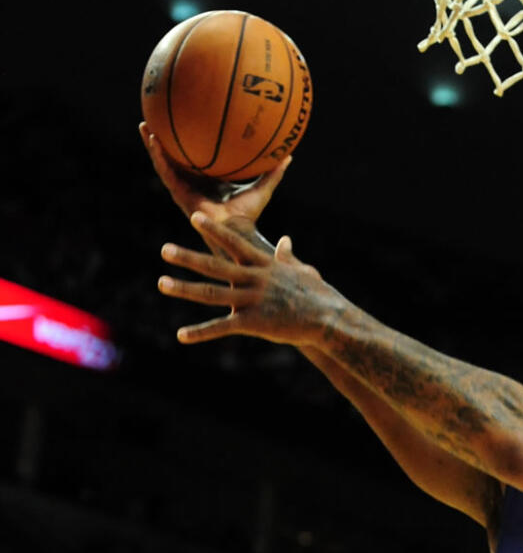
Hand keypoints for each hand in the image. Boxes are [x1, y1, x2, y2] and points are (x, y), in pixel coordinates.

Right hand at [139, 120, 286, 257]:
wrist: (236, 229)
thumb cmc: (249, 213)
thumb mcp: (262, 187)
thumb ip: (273, 172)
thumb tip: (288, 155)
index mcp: (208, 179)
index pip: (196, 157)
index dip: (189, 142)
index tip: (185, 122)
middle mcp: (192, 182)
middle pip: (175, 156)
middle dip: (165, 138)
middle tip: (156, 118)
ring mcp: (183, 187)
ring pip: (164, 162)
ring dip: (153, 144)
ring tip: (145, 125)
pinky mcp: (178, 193)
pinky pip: (166, 171)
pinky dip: (158, 156)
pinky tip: (153, 141)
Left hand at [158, 213, 344, 347]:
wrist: (329, 319)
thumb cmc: (319, 295)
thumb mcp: (304, 271)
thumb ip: (288, 256)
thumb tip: (285, 240)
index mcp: (265, 266)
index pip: (235, 243)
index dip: (215, 229)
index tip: (195, 217)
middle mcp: (254, 280)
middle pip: (215, 266)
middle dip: (188, 257)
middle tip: (164, 249)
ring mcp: (252, 301)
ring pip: (211, 293)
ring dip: (184, 288)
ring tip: (162, 283)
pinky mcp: (253, 323)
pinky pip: (221, 327)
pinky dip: (200, 332)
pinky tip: (181, 335)